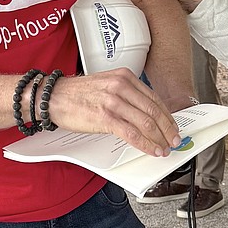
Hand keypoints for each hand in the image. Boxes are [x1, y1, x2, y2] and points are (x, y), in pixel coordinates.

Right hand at [48, 69, 182, 155]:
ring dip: (159, 139)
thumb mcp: (106, 85)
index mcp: (124, 77)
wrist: (53, 97)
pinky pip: (132, 133)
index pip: (154, 98)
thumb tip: (143, 113)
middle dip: (168, 129)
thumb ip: (125, 95)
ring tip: (164, 148)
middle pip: (154, 111)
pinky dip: (145, 144)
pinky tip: (151, 150)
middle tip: (174, 140)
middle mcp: (121, 87)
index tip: (173, 126)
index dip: (167, 116)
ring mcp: (114, 102)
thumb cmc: (76, 94)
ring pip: (146, 123)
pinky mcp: (105, 117)